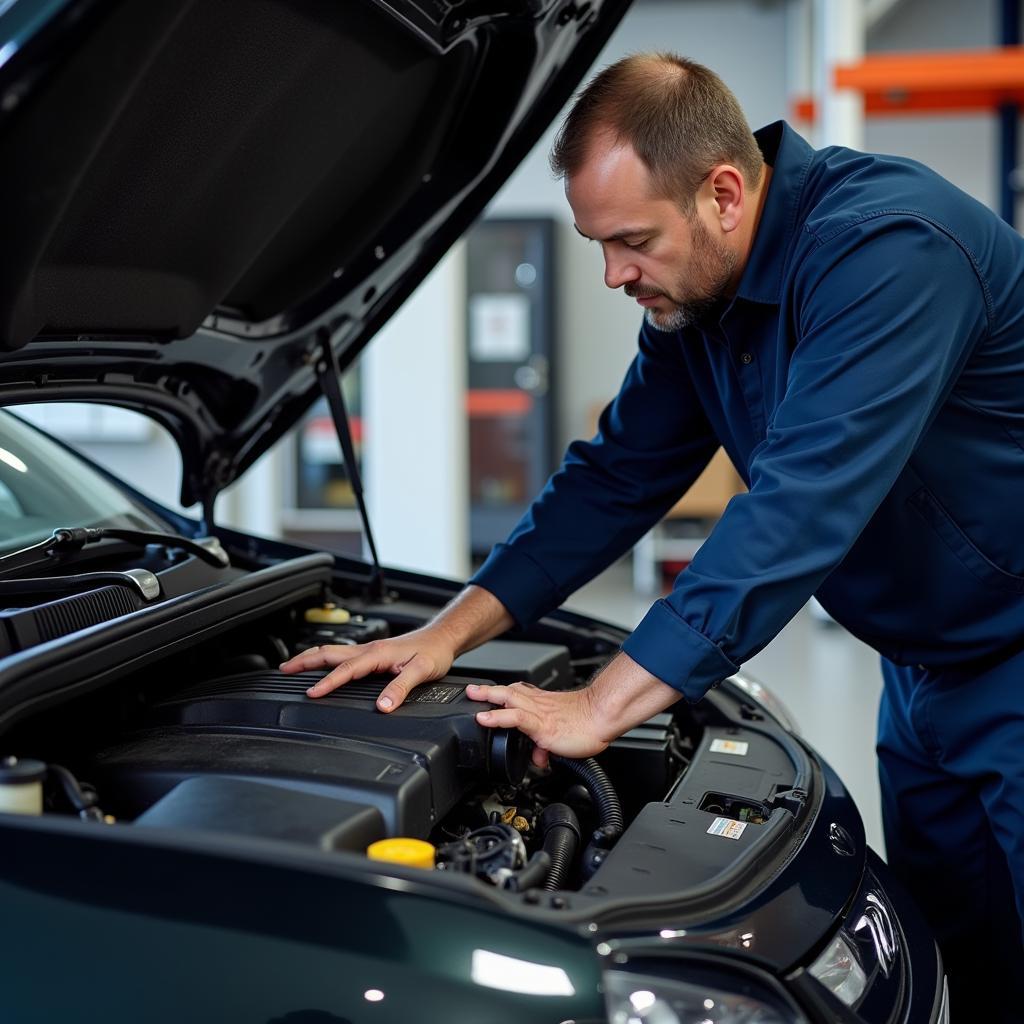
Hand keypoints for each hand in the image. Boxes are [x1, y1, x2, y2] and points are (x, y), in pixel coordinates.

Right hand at [279, 625, 456, 711]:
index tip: (311, 693)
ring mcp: (370, 650)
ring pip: (334, 651)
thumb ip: (400, 688)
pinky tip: (323, 666)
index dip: (327, 682)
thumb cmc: (434, 652)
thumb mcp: (421, 671)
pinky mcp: (373, 653)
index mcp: (377, 653)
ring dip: (312, 658)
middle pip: (329, 653)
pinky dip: (326, 659)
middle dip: (304, 661)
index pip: (346, 669)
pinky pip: (343, 655)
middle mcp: (370, 649)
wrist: (443, 638)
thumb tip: (383, 706)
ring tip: (292, 666)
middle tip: (283, 670)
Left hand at [468, 652, 681, 767]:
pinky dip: (498, 717)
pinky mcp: (541, 725)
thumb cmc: (589, 725)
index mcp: (543, 704)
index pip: (518, 694)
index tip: (488, 693)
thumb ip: (546, 745)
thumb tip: (539, 757)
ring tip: (471, 698)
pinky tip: (485, 718)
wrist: (603, 719)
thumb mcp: (561, 737)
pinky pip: (516, 718)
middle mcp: (539, 705)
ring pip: (508, 699)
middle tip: (471, 689)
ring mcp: (539, 714)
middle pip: (509, 692)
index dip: (502, 693)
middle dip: (488, 691)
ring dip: (488, 697)